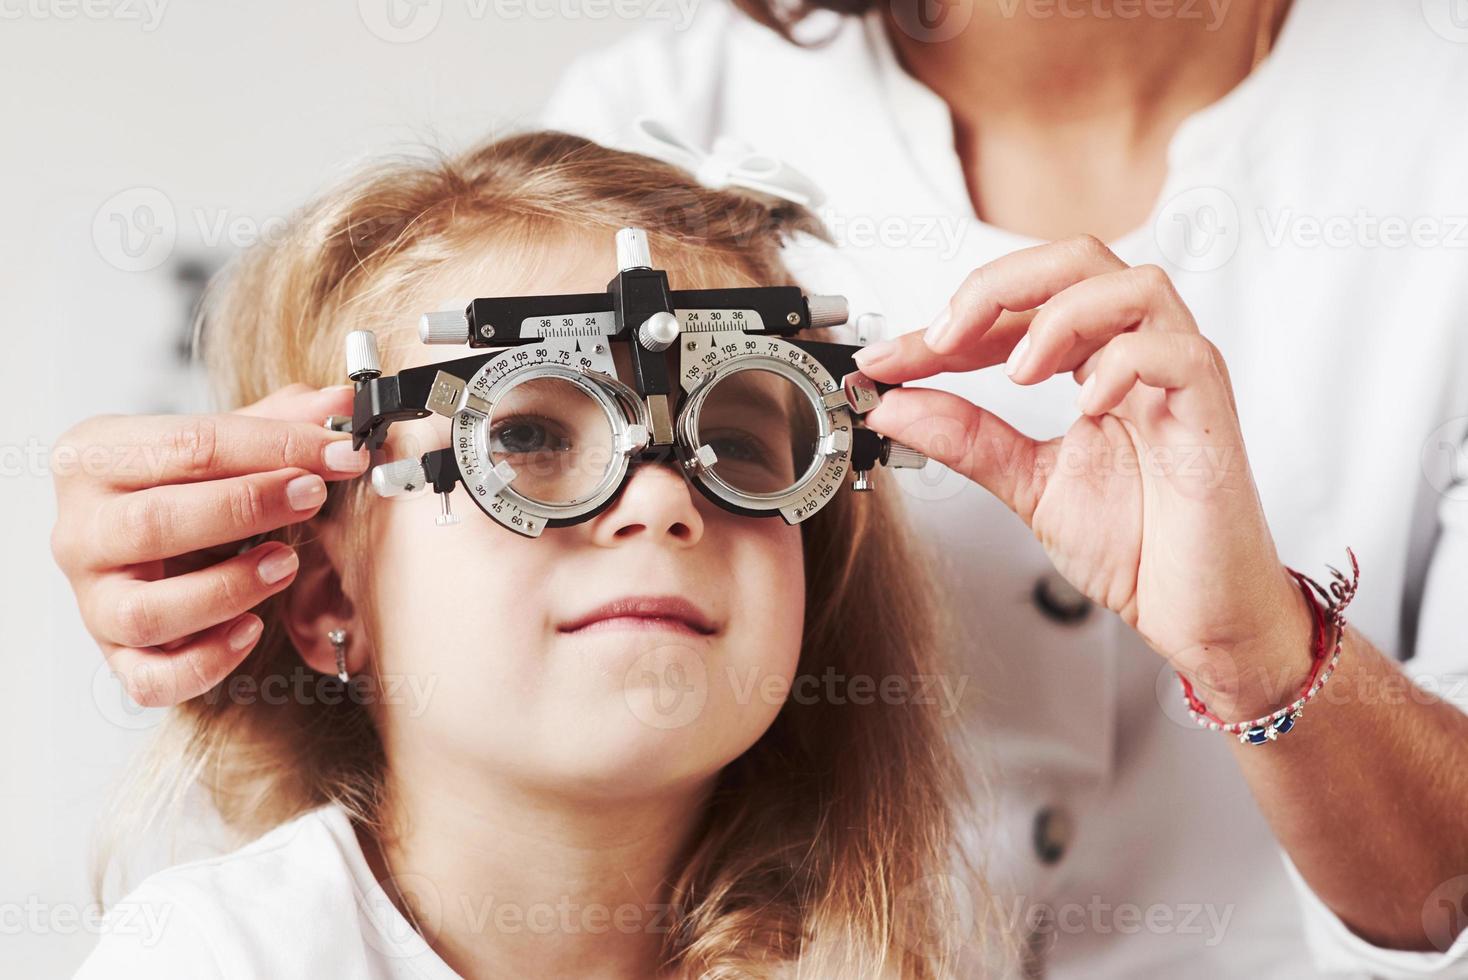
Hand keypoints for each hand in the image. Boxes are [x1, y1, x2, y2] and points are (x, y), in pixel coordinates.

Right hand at [49, 384, 368, 707]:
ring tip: (286, 563)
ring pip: (148, 610)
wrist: (148, 539)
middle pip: (155, 523)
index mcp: (96, 457)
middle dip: (247, 508)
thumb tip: (342, 401)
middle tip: (312, 497)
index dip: (275, 446)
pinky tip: (251, 629)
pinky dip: (207, 661)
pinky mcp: (114, 655)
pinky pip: (152, 677)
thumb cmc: (183, 484)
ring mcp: (93, 598)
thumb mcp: (223, 440)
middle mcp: (81, 529)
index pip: (189, 445)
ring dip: (229, 588)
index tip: (340, 452)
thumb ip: (281, 420)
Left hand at [854, 236, 1312, 718]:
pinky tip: (1086, 405)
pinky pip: (1179, 352)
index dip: (945, 325)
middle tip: (941, 341)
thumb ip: (964, 439)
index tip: (883, 360)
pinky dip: (1123, 364)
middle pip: (1077, 259)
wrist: (1196, 612)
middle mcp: (1139, 354)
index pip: (1018, 308)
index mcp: (1094, 362)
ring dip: (1060, 316)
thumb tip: (891, 404)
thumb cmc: (1138, 544)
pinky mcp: (1212, 412)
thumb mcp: (1026, 483)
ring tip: (1017, 373)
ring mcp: (1180, 377)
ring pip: (1134, 284)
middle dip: (997, 287)